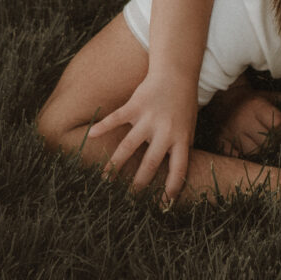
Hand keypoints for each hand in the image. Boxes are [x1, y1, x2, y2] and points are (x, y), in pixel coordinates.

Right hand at [88, 72, 197, 201]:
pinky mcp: (136, 105)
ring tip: (105, 180)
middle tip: (129, 199)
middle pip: (150, 162)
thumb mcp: (189, 126)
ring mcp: (149, 117)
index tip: (162, 206)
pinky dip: (103, 126)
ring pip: (129, 145)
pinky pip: (117, 118)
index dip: (171, 188)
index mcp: (181, 138)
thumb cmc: (183, 103)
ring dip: (116, 164)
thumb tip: (178, 174)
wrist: (176, 73)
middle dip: (139, 183)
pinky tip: (91, 135)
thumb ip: (183, 147)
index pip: (178, 169)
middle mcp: (165, 130)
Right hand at [214, 88, 280, 156]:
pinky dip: (245, 161)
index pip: (279, 125)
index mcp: (257, 106)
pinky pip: (237, 159)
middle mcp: (243, 120)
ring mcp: (231, 133)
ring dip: (261, 155)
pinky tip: (250, 157)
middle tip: (278, 146)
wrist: (226, 100)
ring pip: (253, 154)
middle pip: (267, 144)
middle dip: (275, 146)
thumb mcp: (270, 96)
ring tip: (265, 151)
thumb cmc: (253, 100)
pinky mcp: (221, 143)